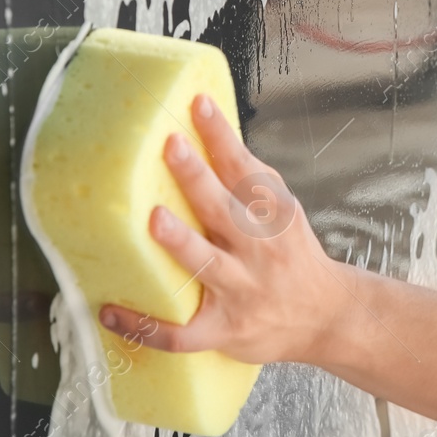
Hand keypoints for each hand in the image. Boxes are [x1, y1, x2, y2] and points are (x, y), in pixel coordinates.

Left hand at [97, 94, 349, 364]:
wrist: (326, 316)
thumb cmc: (293, 256)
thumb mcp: (284, 212)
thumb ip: (252, 181)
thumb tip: (213, 135)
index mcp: (273, 216)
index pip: (244, 168)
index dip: (221, 136)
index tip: (199, 104)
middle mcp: (259, 250)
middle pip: (224, 209)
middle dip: (197, 177)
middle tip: (171, 145)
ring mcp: (242, 291)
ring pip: (208, 265)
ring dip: (182, 242)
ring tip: (155, 220)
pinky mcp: (224, 330)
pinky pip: (181, 333)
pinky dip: (146, 326)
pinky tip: (110, 313)